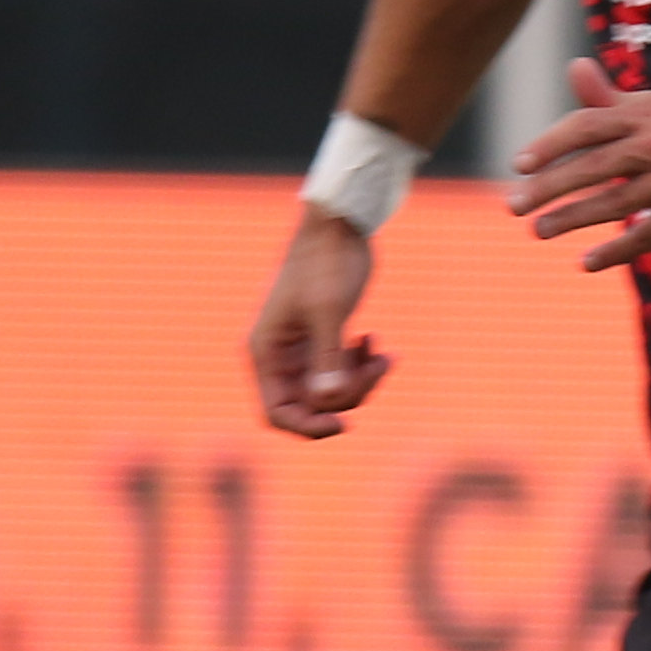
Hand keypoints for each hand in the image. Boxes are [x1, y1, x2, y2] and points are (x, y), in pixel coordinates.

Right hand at [249, 213, 389, 438]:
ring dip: (363, 380)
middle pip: (311, 405)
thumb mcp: (330, 311)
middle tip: (378, 368)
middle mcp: (278, 354)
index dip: (308, 426)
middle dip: (348, 395)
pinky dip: (361, 364)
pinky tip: (375, 341)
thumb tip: (329, 402)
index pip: (276, 413)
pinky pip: (341, 370)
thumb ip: (328, 358)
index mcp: (265, 350)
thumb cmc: (328, 262)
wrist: (340, 223)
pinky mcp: (323, 337)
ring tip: (385, 356)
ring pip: (331, 390)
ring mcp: (301, 347)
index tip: (343, 423)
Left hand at [510, 59, 650, 270]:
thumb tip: (572, 67)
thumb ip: (607, 99)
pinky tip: (587, 262)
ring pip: (621, 201)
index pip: (590, 125)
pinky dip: (619, 250)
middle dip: (553, 186)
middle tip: (513, 206)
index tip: (519, 165)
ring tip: (538, 231)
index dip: (552, 144)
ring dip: (576, 218)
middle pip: (599, 164)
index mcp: (645, 114)